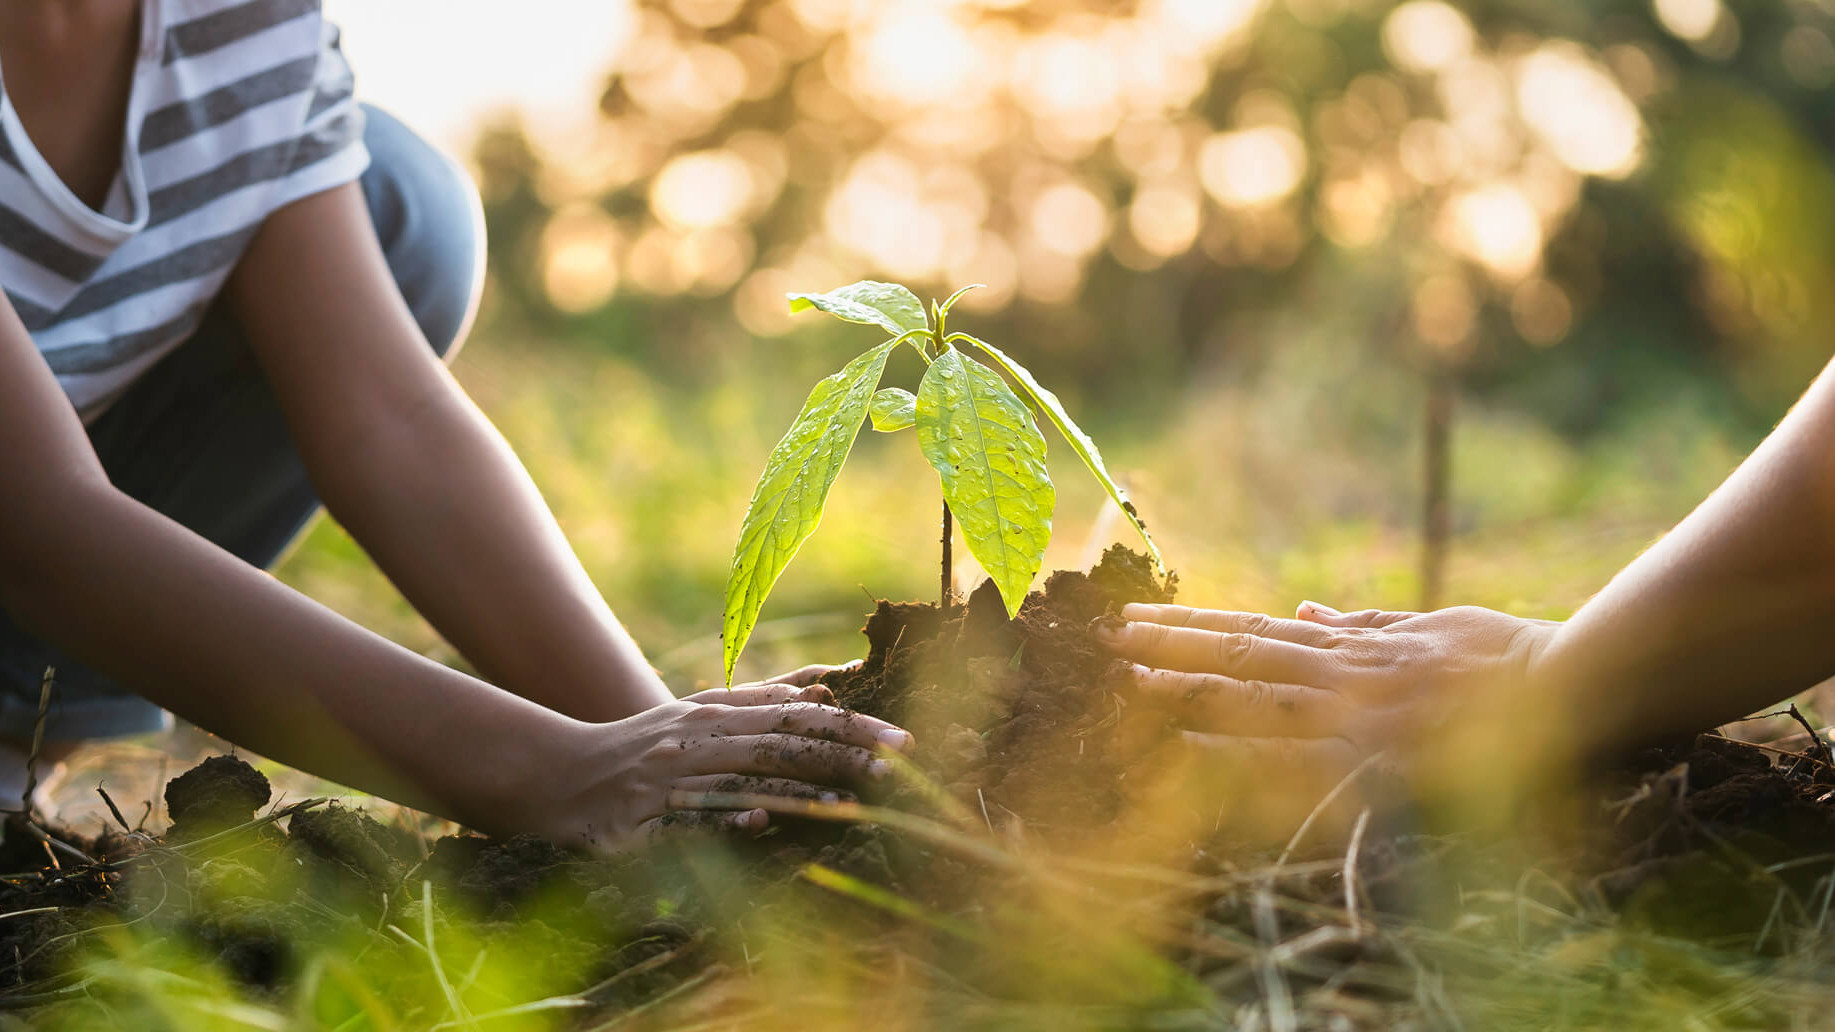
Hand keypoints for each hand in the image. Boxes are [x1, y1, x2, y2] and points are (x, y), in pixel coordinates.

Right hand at [532, 674, 909, 854]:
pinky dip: (722, 820)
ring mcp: (668, 782)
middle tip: (899, 764)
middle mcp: (696, 741)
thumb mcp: (699, 715)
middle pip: (778, 744)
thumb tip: (826, 693)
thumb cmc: (641, 747)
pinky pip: (685, 822)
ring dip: (796, 790)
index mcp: (715, 716)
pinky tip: (758, 823)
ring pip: (739, 780)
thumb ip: (760, 702)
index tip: (904, 738)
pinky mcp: (639, 824)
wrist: (556, 775)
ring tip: (849, 798)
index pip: (795, 717)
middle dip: (841, 752)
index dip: (851, 727)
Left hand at [1098, 602, 1557, 836]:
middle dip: (1167, 650)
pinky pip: (1295, 762)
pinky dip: (1242, 756)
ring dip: (1188, 691)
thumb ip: (1362, 622)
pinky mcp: (1381, 764)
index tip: (1132, 617)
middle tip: (1100, 639)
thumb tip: (1303, 608)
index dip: (1187, 625)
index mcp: (1353, 645)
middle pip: (1238, 659)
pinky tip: (1192, 752)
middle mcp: (1344, 677)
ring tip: (1125, 682)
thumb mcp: (1430, 623)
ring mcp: (1359, 719)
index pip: (1250, 632)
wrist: (1577, 687)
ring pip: (1254, 700)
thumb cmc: (1508, 657)